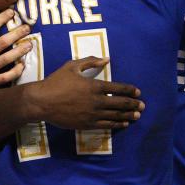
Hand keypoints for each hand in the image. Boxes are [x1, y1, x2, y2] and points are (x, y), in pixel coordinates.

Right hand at [0, 9, 31, 101]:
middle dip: (18, 33)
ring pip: (8, 58)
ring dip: (21, 51)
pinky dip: (16, 72)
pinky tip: (22, 66)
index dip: (2, 17)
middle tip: (28, 28)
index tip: (11, 12)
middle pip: (5, 41)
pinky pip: (6, 77)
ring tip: (30, 45)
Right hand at [28, 56, 142, 129]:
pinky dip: (117, 124)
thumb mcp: (72, 66)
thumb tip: (107, 59)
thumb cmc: (56, 82)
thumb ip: (90, 62)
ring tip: (137, 116)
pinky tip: (124, 123)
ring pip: (115, 115)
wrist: (42, 102)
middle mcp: (96, 101)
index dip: (130, 90)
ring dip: (128, 115)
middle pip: (120, 103)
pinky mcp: (86, 124)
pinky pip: (106, 125)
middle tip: (142, 106)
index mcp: (94, 85)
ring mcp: (92, 114)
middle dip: (133, 104)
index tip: (138, 92)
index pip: (118, 88)